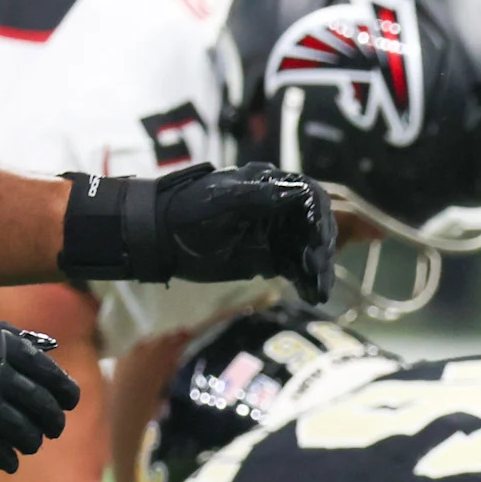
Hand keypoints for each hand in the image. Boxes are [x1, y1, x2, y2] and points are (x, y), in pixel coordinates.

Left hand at [60, 164, 339, 302]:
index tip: (319, 243)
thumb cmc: (186, 212)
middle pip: (316, 226)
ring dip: (319, 270)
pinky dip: (308, 281)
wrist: (158, 237)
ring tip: (320, 292)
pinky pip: (298, 268)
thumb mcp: (220, 201)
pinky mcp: (270, 257)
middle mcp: (280, 208)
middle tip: (319, 273)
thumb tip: (297, 193)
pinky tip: (314, 295)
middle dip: (322, 249)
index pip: (310, 197)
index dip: (321, 219)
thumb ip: (258, 196)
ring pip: (310, 250)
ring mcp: (276, 234)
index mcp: (270, 186)